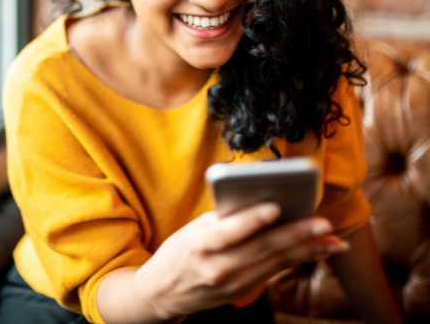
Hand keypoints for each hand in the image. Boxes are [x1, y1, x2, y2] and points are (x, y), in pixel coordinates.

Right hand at [132, 203, 348, 319]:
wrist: (162, 292)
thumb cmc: (178, 253)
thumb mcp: (191, 231)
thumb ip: (222, 220)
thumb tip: (260, 202)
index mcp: (199, 245)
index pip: (228, 232)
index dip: (252, 220)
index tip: (275, 207)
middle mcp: (217, 267)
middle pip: (262, 248)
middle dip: (296, 235)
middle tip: (323, 223)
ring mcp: (232, 283)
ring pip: (275, 262)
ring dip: (307, 250)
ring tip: (333, 239)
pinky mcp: (242, 291)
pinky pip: (274, 272)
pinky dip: (298, 260)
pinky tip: (318, 250)